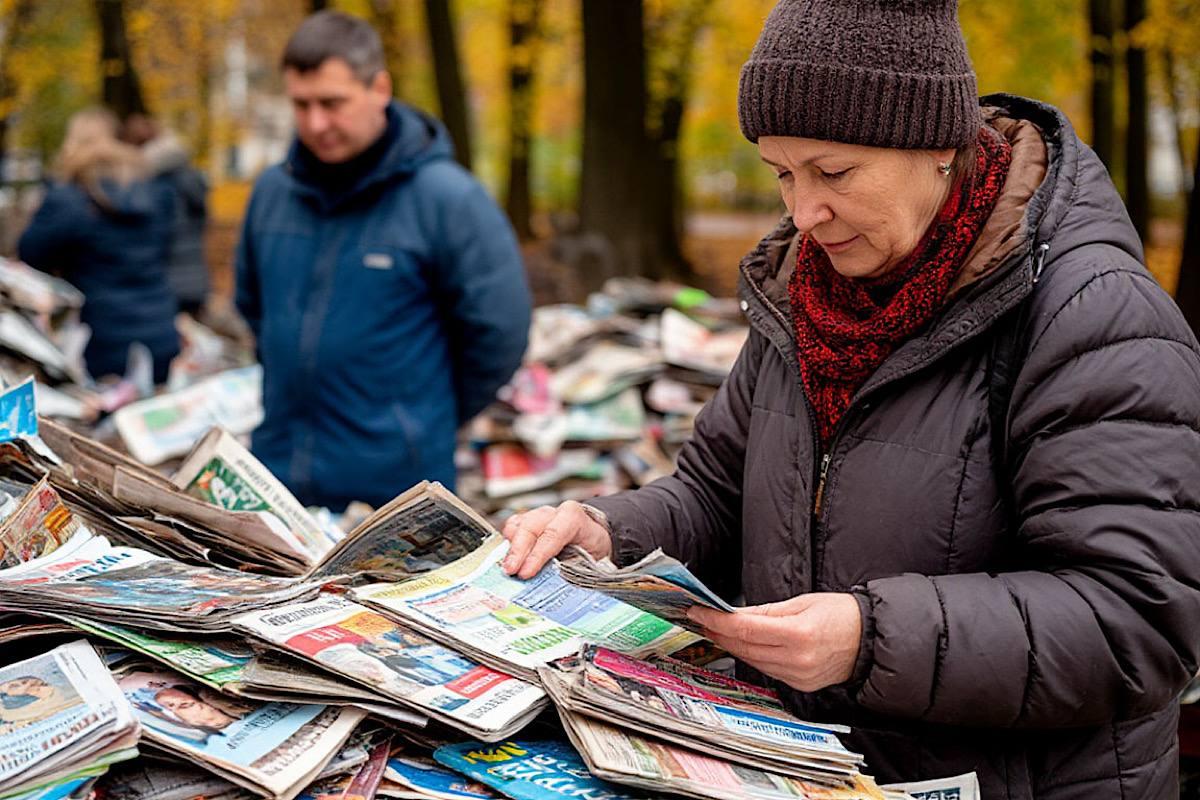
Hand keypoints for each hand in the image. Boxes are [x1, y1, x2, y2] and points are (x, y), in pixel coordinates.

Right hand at [500, 501, 612, 579]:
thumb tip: (551, 589)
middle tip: (509, 571)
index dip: (537, 555)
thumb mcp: (590, 559)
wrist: (593, 536)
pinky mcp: (527, 521)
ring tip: (506, 568)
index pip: (552, 534)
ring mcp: (538, 515)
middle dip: (517, 551)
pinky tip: (506, 559)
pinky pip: (512, 528)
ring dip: (509, 549)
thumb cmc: (591, 548)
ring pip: (517, 526)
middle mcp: (553, 513)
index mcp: (573, 518)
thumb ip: (571, 569)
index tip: (525, 572)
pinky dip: (507, 544)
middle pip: (530, 527)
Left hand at [688, 593, 861, 692]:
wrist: (869, 640)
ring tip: (716, 630)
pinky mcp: (800, 685)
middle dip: (718, 632)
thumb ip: (765, 611)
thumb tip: (734, 614)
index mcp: (799, 634)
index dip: (717, 621)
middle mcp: (797, 660)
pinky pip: (767, 670)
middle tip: (701, 618)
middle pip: (744, 648)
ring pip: (752, 661)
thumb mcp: (802, 602)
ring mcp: (798, 676)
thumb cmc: (840, 614)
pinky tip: (742, 645)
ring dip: (731, 646)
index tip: (698, 611)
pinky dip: (752, 656)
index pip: (745, 630)